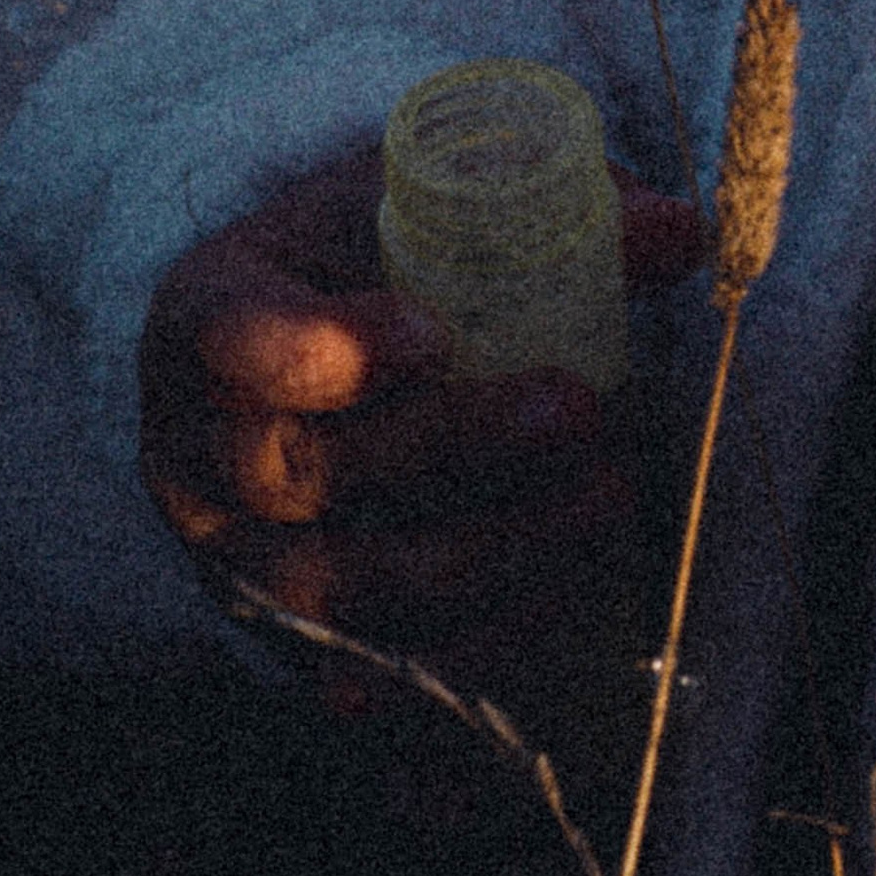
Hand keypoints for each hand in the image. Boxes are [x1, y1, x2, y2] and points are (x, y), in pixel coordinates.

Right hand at [139, 142, 705, 695]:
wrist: (289, 359)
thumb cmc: (353, 269)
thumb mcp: (412, 207)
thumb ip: (532, 207)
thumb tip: (679, 232)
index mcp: (203, 318)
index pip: (235, 341)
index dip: (326, 350)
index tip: (433, 334)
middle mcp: (195, 453)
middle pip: (298, 474)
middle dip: (450, 446)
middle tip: (580, 408)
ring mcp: (236, 561)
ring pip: (342, 591)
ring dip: (490, 550)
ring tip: (603, 494)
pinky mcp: (292, 641)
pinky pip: (380, 669)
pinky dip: (482, 636)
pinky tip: (570, 576)